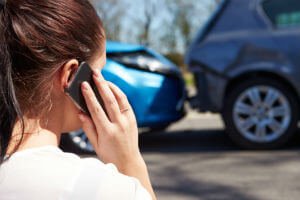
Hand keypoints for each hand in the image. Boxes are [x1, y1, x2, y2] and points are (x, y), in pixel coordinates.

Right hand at [78, 70, 156, 199]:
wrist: (128, 161)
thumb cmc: (109, 154)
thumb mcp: (95, 144)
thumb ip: (88, 128)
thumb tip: (80, 112)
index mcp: (107, 132)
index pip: (96, 110)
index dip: (89, 96)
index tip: (83, 85)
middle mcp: (119, 124)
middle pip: (109, 100)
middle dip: (101, 85)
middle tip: (95, 73)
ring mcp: (128, 121)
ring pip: (120, 99)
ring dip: (111, 86)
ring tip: (103, 77)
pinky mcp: (133, 119)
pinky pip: (125, 103)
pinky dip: (119, 93)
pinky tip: (112, 88)